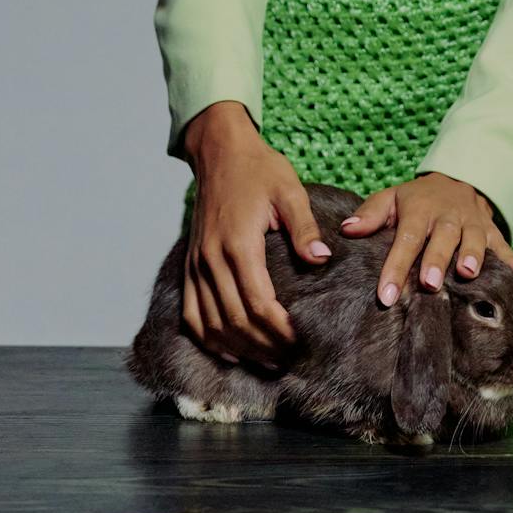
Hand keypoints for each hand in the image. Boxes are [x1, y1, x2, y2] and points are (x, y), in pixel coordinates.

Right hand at [180, 102, 334, 371]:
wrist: (220, 151)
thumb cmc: (258, 168)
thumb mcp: (288, 190)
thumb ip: (304, 227)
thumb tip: (322, 258)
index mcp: (239, 243)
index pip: (257, 303)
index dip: (279, 330)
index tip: (300, 342)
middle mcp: (212, 259)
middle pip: (235, 321)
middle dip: (263, 346)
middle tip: (289, 360)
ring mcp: (197, 264)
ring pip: (211, 324)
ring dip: (237, 349)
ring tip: (266, 362)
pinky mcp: (190, 264)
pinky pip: (191, 313)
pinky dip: (208, 338)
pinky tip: (229, 350)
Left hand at [338, 171, 512, 306]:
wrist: (456, 181)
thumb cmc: (416, 200)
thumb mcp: (391, 199)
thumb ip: (370, 215)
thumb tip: (346, 230)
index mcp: (419, 211)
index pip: (405, 239)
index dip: (395, 267)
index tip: (386, 295)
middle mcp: (447, 217)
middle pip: (442, 238)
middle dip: (436, 260)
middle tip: (430, 283)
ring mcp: (472, 223)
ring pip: (474, 238)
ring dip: (473, 255)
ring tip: (468, 274)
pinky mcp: (492, 231)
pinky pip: (504, 245)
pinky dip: (512, 259)